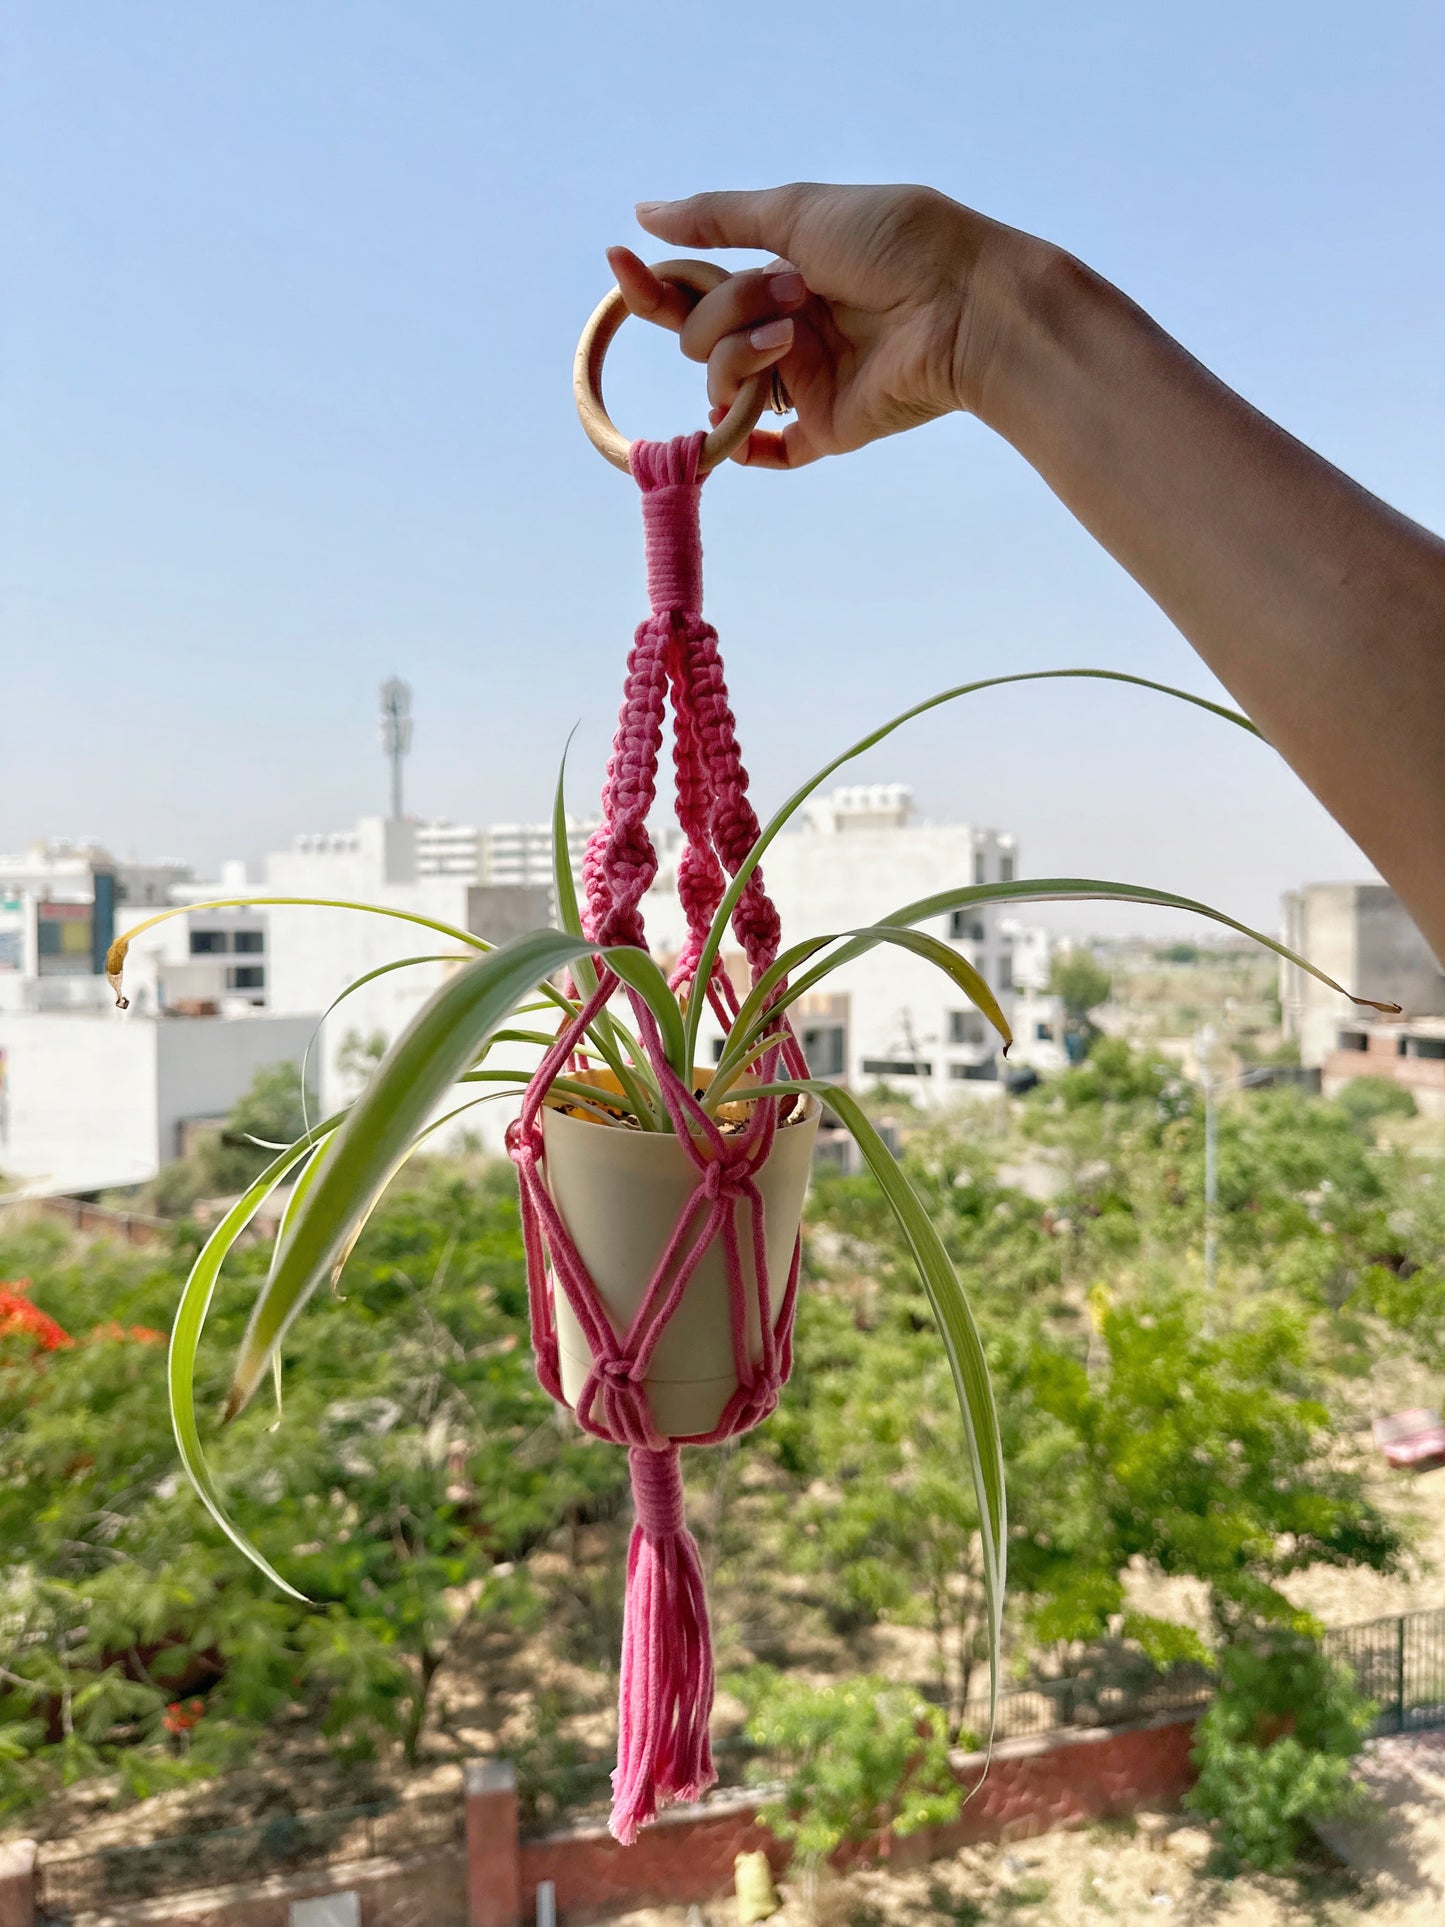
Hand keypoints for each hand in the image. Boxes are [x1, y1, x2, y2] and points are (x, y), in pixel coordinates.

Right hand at [608, 183, 1030, 468]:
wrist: (959, 304)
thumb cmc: (894, 242)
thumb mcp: (798, 210)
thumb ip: (719, 217)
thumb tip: (645, 215)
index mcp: (781, 272)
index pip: (698, 288)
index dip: (656, 283)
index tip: (620, 262)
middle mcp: (786, 328)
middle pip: (700, 334)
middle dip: (726, 308)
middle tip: (789, 290)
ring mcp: (802, 381)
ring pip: (720, 380)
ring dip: (739, 352)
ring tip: (794, 334)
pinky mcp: (823, 429)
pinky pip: (767, 451)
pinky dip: (742, 447)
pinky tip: (730, 437)